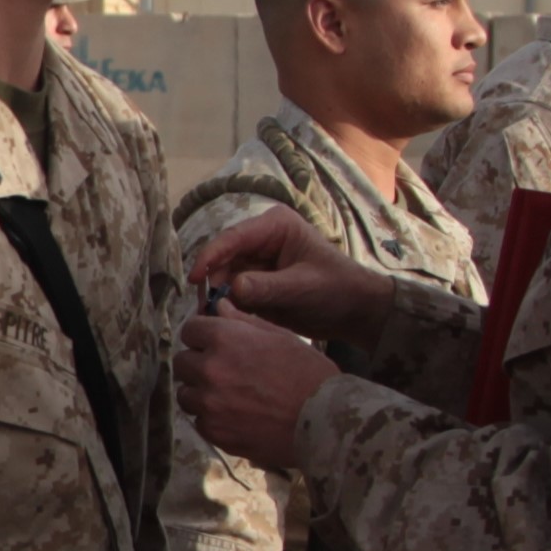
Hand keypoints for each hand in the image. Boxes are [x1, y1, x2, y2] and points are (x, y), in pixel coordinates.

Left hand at [175, 306, 339, 470]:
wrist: (323, 421)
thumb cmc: (308, 374)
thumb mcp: (280, 336)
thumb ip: (243, 321)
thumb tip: (219, 306)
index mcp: (225, 338)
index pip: (190, 330)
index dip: (202, 335)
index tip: (212, 343)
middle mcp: (210, 368)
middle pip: (182, 362)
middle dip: (197, 364)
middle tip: (222, 372)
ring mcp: (209, 402)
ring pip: (186, 394)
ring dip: (201, 393)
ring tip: (228, 396)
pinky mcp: (214, 431)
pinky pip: (199, 421)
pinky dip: (211, 419)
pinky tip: (235, 416)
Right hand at [187, 207, 397, 345]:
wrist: (355, 312)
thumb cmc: (337, 288)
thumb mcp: (303, 286)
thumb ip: (267, 287)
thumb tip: (232, 289)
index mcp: (275, 226)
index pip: (234, 237)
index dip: (210, 256)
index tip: (195, 279)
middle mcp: (262, 241)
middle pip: (223, 258)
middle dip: (213, 283)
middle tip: (204, 310)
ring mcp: (257, 264)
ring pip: (224, 278)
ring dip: (217, 298)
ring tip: (213, 320)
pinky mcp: (257, 286)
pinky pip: (233, 294)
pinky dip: (228, 308)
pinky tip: (224, 323)